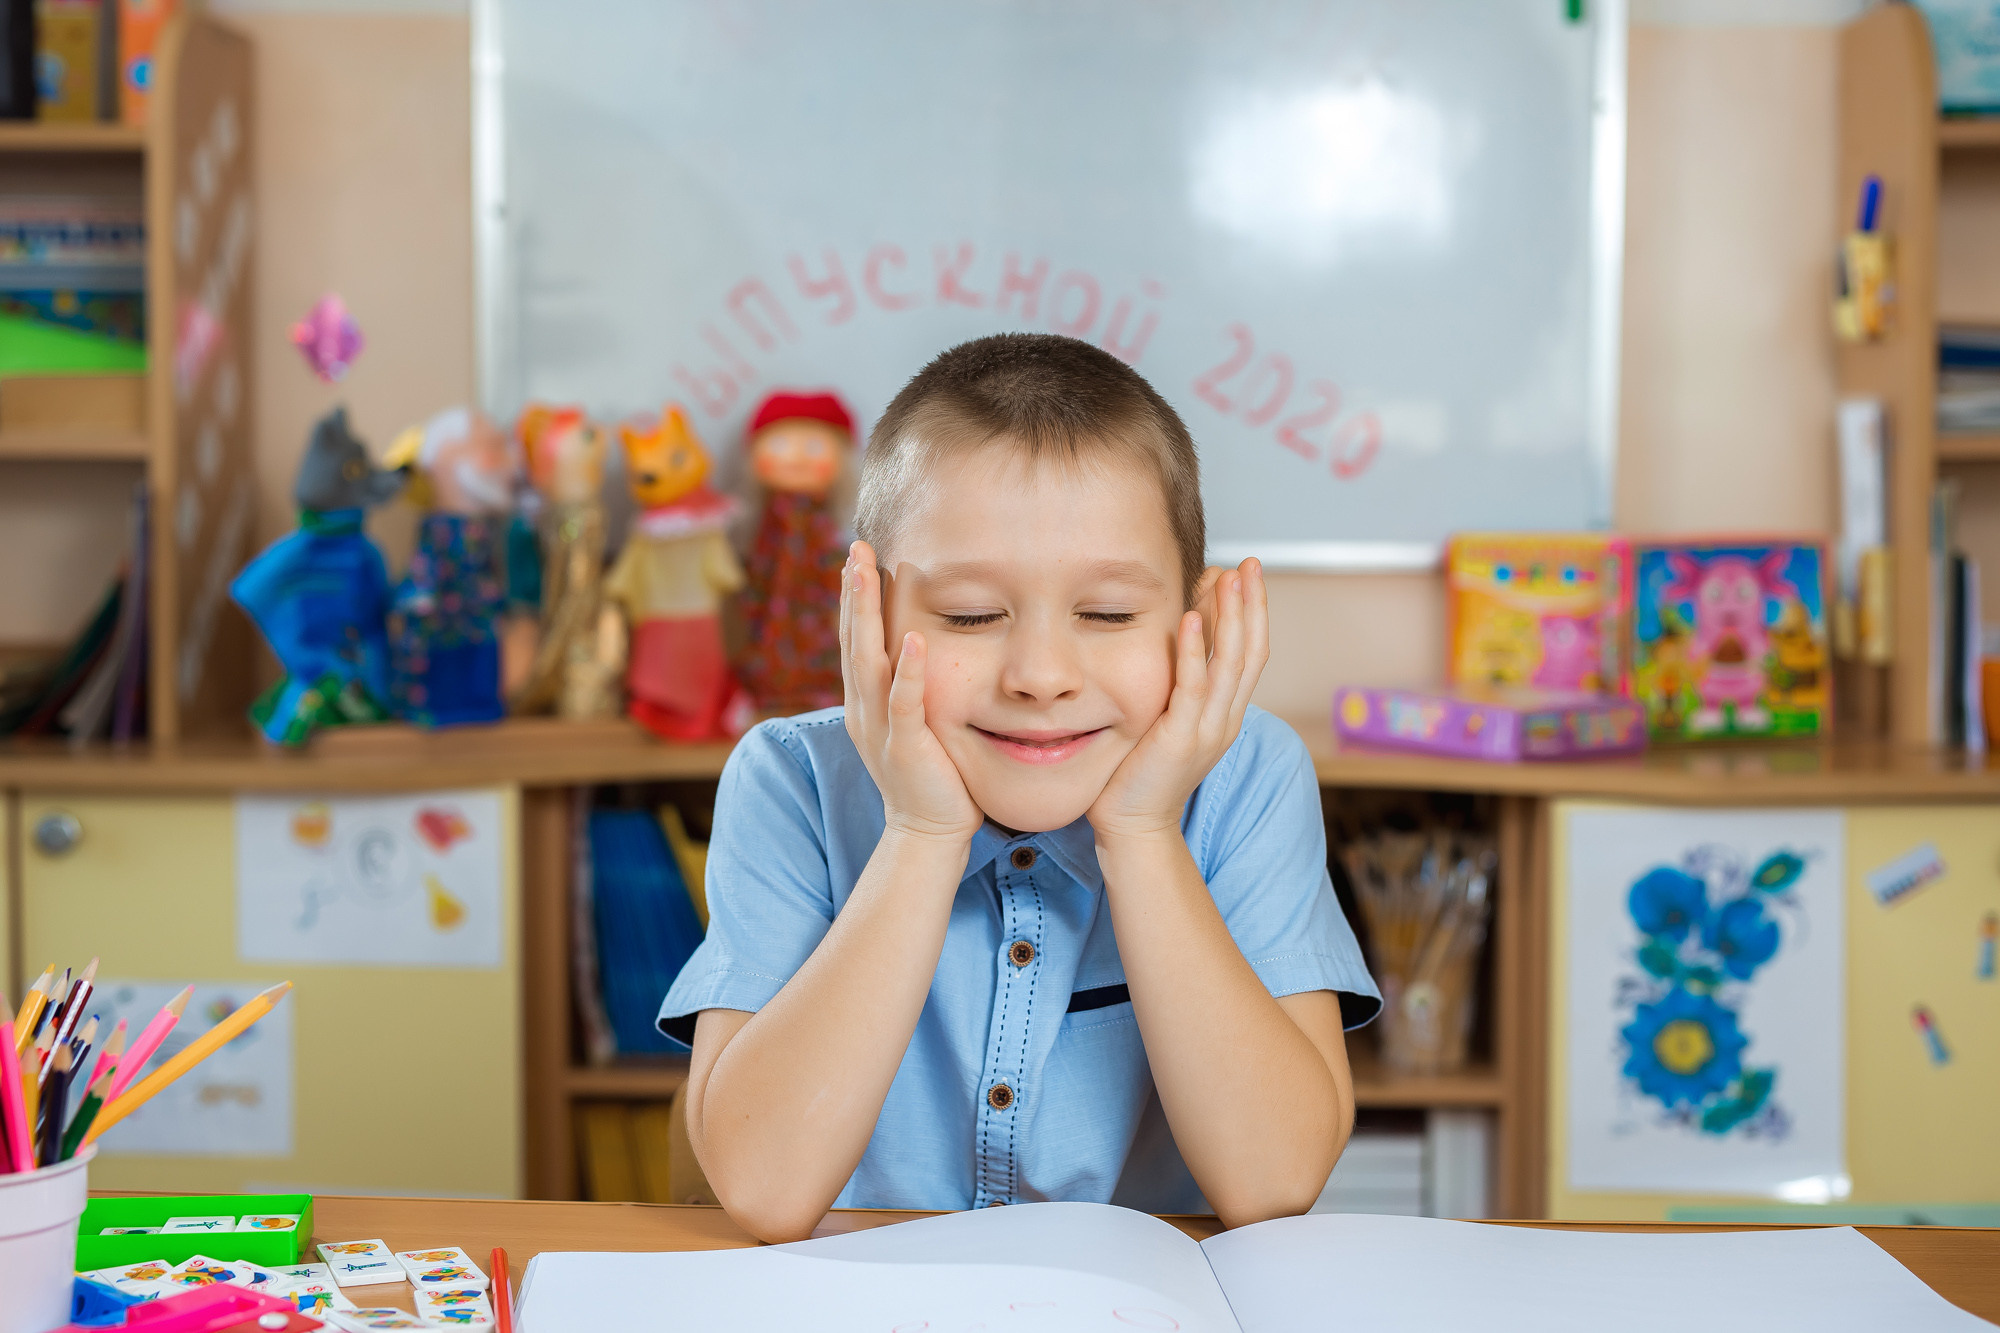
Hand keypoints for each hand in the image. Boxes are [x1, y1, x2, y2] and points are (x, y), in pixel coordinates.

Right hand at [841, 541, 982, 844]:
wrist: (929, 833)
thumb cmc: (933, 774)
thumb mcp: (913, 722)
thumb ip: (910, 687)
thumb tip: (922, 647)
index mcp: (865, 701)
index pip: (856, 639)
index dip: (855, 598)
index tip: (859, 557)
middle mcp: (864, 709)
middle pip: (852, 640)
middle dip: (853, 593)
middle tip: (855, 548)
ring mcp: (880, 728)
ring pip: (867, 661)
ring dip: (865, 615)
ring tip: (865, 573)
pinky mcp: (905, 747)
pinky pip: (903, 703)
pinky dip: (907, 670)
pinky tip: (913, 638)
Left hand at [1088, 559, 1269, 841]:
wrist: (1134, 828)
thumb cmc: (1140, 774)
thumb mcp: (1167, 721)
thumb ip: (1178, 687)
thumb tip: (1174, 646)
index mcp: (1224, 715)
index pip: (1249, 655)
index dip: (1250, 613)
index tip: (1242, 573)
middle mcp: (1224, 720)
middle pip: (1250, 652)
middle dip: (1252, 604)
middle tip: (1250, 563)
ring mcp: (1207, 730)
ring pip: (1231, 665)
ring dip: (1231, 617)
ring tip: (1229, 577)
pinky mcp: (1180, 740)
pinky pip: (1192, 688)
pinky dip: (1193, 651)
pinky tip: (1189, 618)